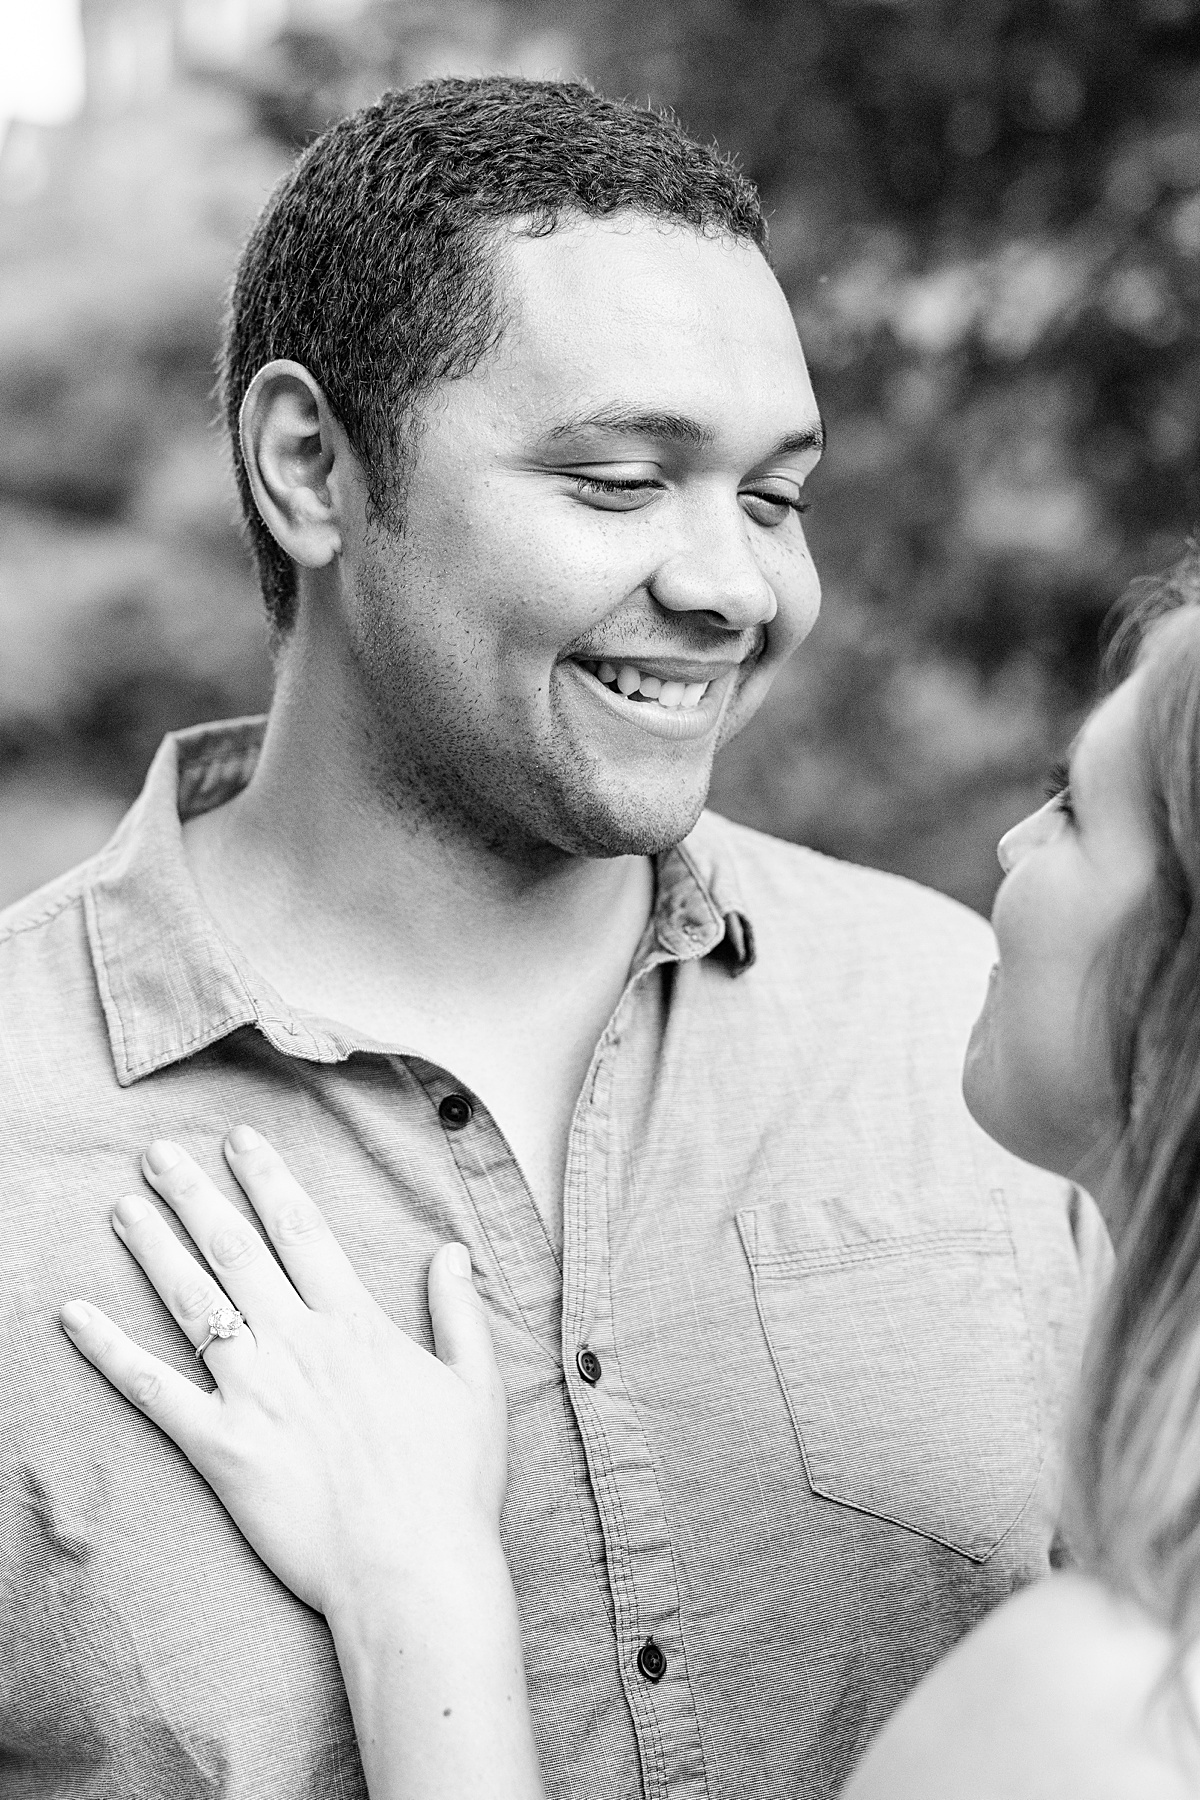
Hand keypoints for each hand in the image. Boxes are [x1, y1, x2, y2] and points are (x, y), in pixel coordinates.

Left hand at [60, 1127, 507, 1619]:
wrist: (413, 1571)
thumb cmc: (453, 1484)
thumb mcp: (476, 1384)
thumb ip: (457, 1310)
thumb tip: (451, 1250)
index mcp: (356, 1326)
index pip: (302, 1229)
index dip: (267, 1178)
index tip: (239, 1139)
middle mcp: (299, 1345)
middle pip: (236, 1250)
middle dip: (195, 1195)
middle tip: (159, 1154)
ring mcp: (255, 1394)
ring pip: (194, 1303)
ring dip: (154, 1250)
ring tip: (123, 1207)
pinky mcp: (221, 1449)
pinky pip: (154, 1391)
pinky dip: (110, 1352)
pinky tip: (75, 1317)